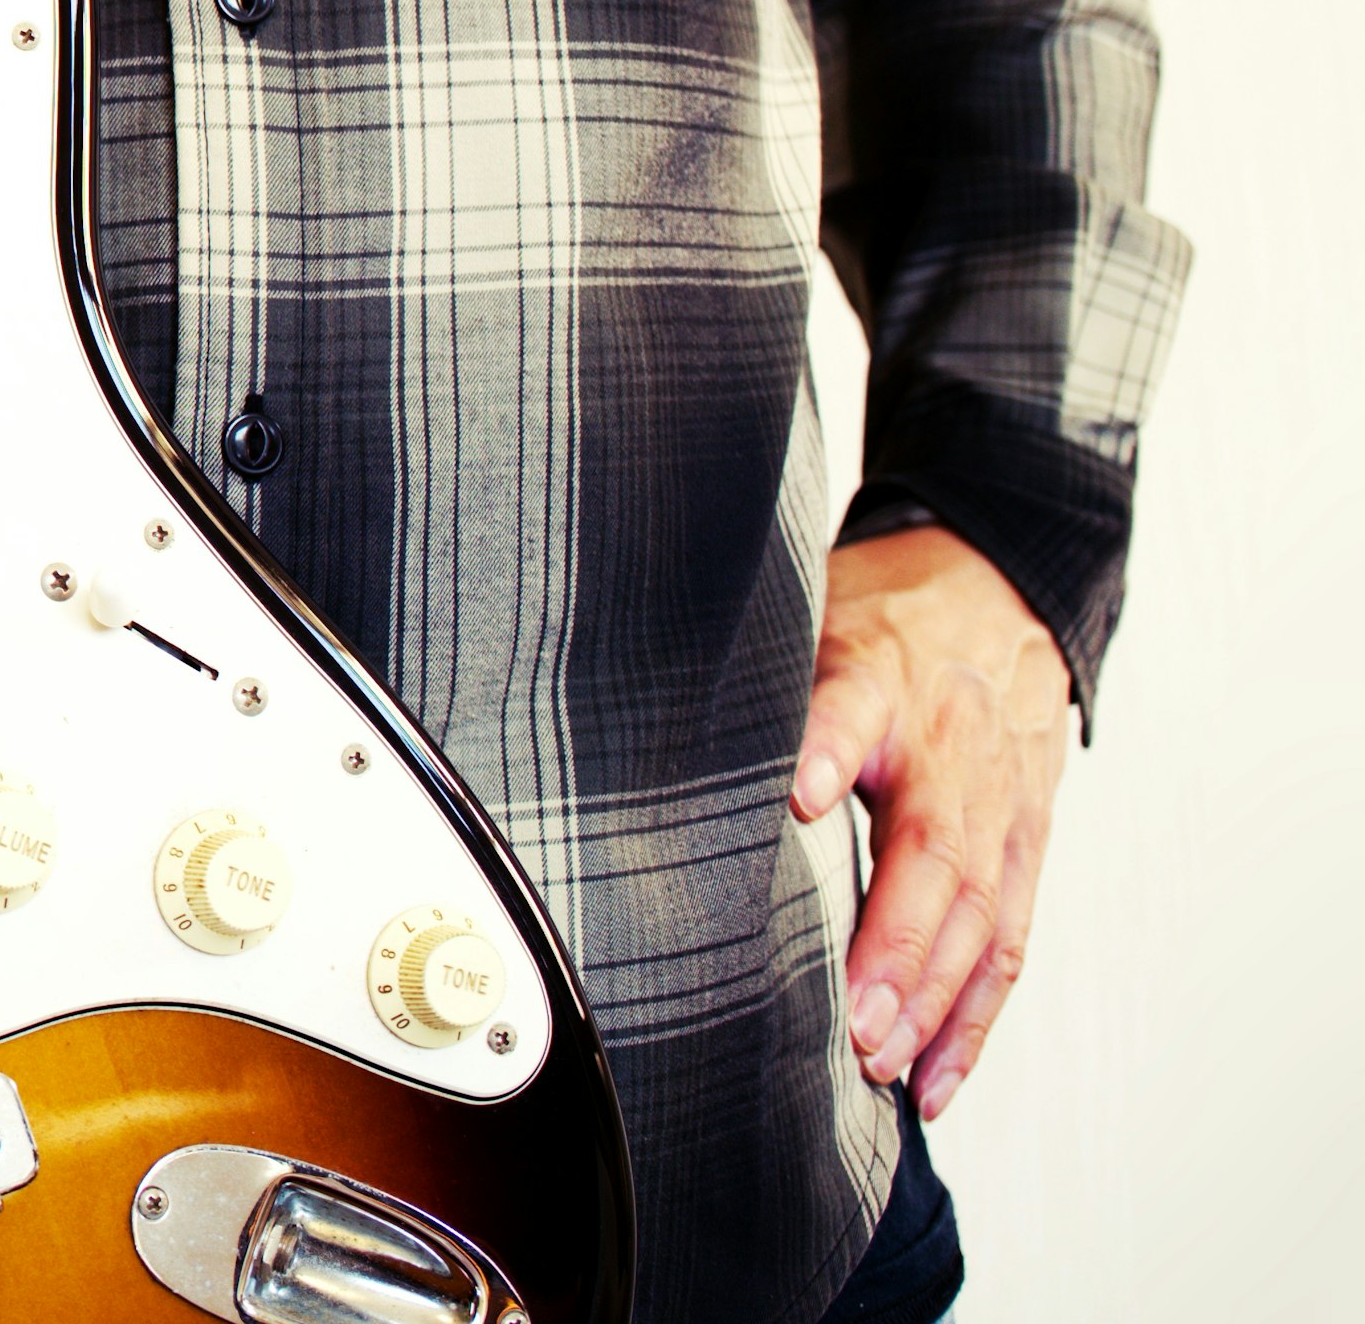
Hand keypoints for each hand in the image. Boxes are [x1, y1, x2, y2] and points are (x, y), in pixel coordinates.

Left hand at [792, 524, 1069, 1117]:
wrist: (1001, 586)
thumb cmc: (882, 614)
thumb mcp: (808, 608)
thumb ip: (748, 667)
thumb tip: (638, 705)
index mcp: (878, 673)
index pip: (848, 704)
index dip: (820, 749)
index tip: (798, 793)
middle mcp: (950, 747)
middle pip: (931, 852)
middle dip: (894, 947)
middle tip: (851, 1022)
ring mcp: (1000, 803)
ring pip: (981, 917)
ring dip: (932, 1002)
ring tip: (882, 1067)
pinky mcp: (1027, 845)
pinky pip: (1009, 943)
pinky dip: (973, 1019)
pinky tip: (934, 1081)